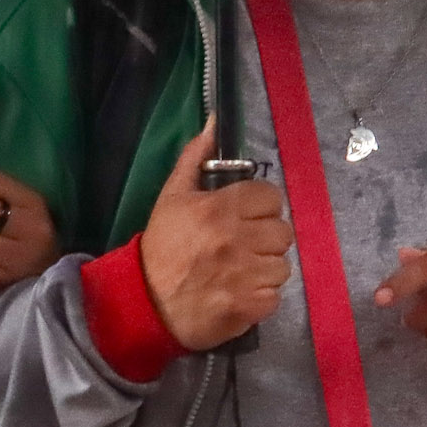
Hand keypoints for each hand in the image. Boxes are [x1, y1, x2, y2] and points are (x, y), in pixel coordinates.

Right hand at [140, 121, 292, 350]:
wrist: (143, 302)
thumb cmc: (161, 246)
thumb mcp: (173, 196)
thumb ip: (195, 157)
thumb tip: (215, 121)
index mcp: (219, 208)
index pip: (271, 197)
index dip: (261, 207)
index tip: (247, 217)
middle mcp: (235, 239)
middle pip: (283, 232)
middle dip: (266, 238)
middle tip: (245, 245)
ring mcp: (244, 275)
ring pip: (282, 265)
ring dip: (265, 269)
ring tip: (242, 271)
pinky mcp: (248, 306)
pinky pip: (275, 296)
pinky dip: (261, 297)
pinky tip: (241, 293)